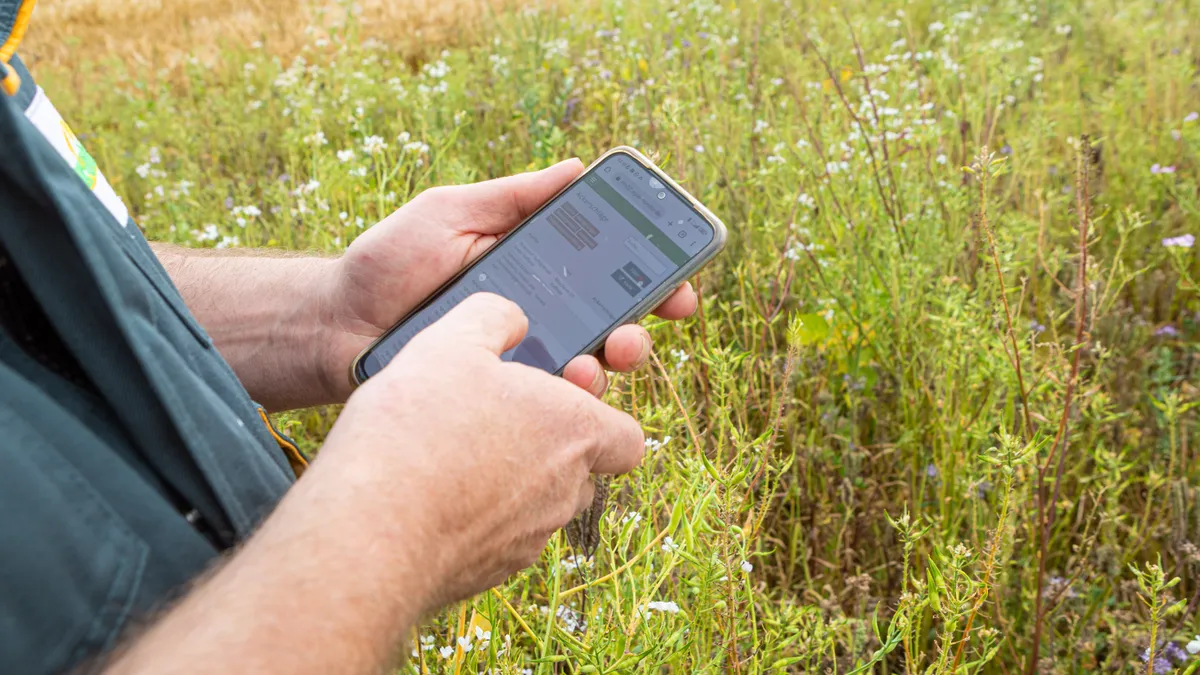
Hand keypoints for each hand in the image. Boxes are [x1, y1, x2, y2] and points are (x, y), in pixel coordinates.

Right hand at [309, 293, 645, 608]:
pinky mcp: (487, 571)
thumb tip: (510, 318)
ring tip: (451, 452)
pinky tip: (426, 492)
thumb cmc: (419, 427)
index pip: (627, 436)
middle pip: (581, 469)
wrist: (371, 529)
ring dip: (508, 480)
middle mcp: (565, 491)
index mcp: (574, 430)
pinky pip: (494, 537)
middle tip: (494, 417)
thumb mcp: (452, 340)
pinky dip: (472, 516)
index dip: (600, 417)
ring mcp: (528, 538)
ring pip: (537, 505)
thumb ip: (493, 316)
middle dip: (546, 445)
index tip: (559, 399)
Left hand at [321, 159, 698, 400]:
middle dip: (640, 329)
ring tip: (597, 360)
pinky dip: (565, 405)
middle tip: (642, 329)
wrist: (332, 328)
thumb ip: (512, 197)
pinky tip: (561, 395)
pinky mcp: (497, 404)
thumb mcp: (449, 214)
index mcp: (532, 269)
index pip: (606, 272)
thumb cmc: (385, 264)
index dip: (651, 276)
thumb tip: (576, 167)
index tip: (680, 280)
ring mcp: (517, 364)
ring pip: (587, 375)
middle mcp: (535, 318)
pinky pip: (545, 411)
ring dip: (608, 367)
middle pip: (610, 327)